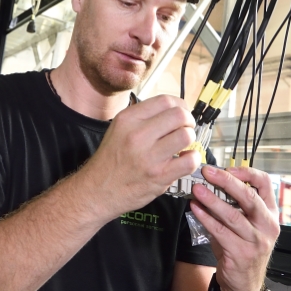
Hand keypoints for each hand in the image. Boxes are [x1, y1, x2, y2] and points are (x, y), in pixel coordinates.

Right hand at [81, 95, 200, 217]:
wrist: (97, 190)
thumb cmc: (110, 161)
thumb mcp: (118, 129)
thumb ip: (143, 117)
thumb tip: (173, 110)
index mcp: (128, 119)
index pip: (165, 100)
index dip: (180, 105)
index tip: (181, 113)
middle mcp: (137, 135)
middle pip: (179, 115)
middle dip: (188, 121)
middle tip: (185, 129)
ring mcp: (149, 156)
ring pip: (186, 136)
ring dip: (190, 140)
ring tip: (182, 145)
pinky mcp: (159, 176)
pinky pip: (189, 161)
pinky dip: (192, 159)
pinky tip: (183, 160)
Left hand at [189, 165, 280, 290]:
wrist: (244, 284)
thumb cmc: (242, 249)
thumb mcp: (245, 225)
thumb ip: (234, 206)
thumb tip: (209, 183)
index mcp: (271, 213)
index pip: (265, 184)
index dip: (246, 173)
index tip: (227, 168)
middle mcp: (268, 225)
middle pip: (249, 197)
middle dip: (226, 181)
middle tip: (207, 172)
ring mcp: (257, 240)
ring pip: (233, 215)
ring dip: (212, 200)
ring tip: (197, 189)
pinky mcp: (241, 253)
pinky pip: (221, 231)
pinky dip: (206, 218)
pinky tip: (195, 209)